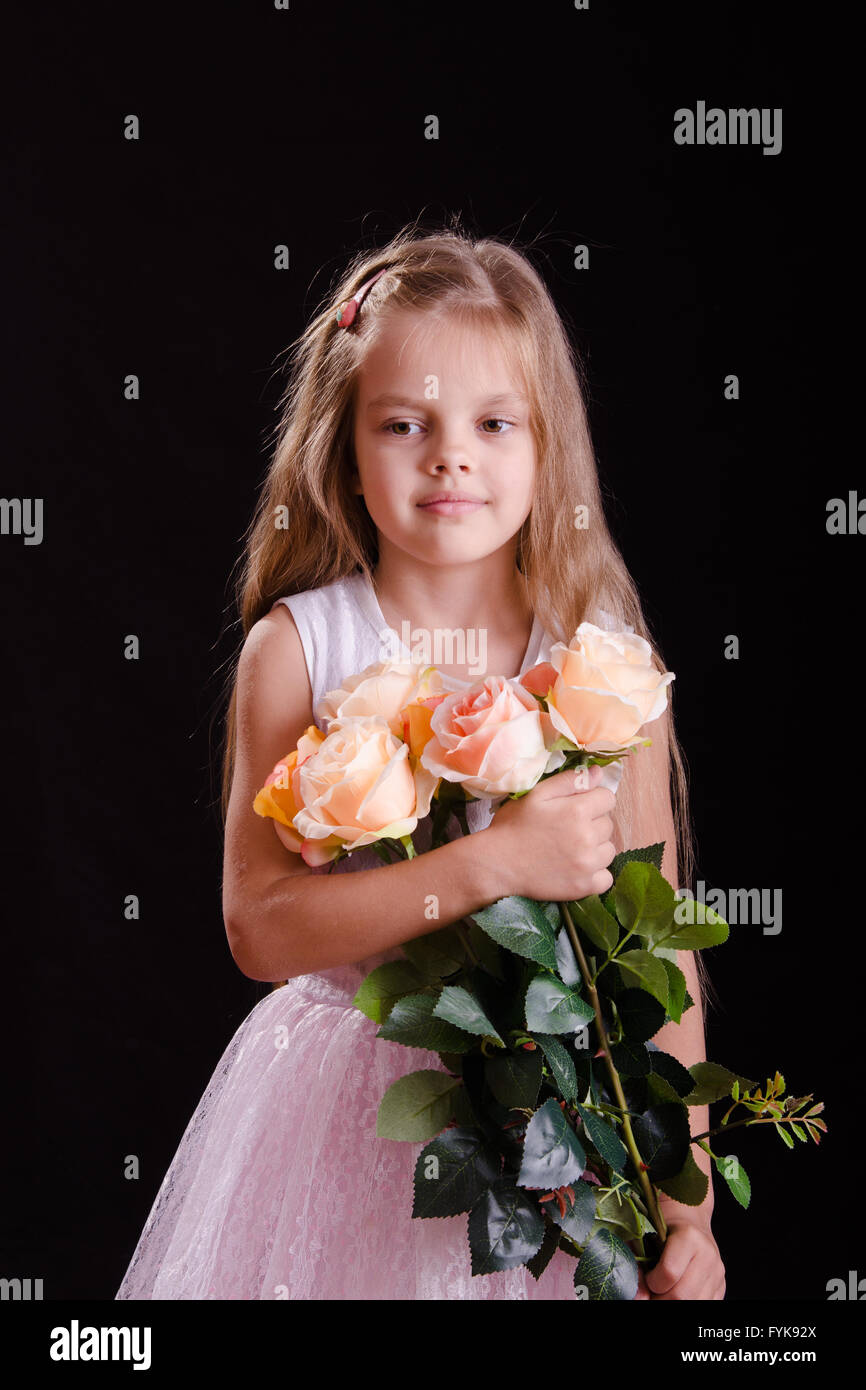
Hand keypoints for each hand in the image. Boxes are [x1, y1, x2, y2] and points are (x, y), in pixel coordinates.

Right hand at [486, 763, 617, 901]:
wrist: (497, 865)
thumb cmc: (514, 826)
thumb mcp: (536, 795)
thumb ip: (569, 781)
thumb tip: (599, 773)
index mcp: (577, 810)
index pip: (607, 798)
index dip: (593, 800)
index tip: (576, 807)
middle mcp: (588, 837)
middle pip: (608, 824)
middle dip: (593, 823)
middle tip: (567, 829)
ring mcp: (588, 864)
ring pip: (609, 849)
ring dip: (596, 848)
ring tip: (571, 849)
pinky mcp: (584, 886)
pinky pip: (606, 877)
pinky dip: (596, 873)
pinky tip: (577, 868)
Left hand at [634, 1219, 725, 1299]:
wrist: (688, 1219)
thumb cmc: (662, 1226)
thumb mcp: (644, 1236)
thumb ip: (638, 1264)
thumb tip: (639, 1297)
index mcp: (688, 1236)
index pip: (669, 1272)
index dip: (651, 1282)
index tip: (647, 1277)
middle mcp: (708, 1255)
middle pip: (681, 1295)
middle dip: (660, 1299)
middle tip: (652, 1291)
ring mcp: (717, 1273)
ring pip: (694, 1304)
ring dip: (672, 1303)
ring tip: (663, 1292)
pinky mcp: (721, 1286)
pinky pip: (703, 1306)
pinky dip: (686, 1304)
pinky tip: (676, 1292)